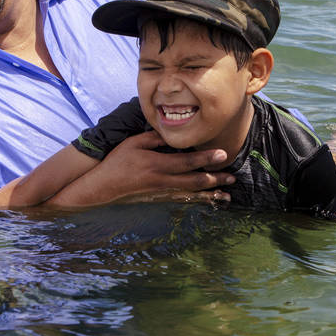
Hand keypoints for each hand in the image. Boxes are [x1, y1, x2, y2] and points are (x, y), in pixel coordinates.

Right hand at [47, 130, 235, 206]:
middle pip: (194, 181)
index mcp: (156, 164)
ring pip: (191, 193)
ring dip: (210, 193)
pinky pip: (182, 199)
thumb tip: (172, 135)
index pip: (186, 162)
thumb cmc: (117, 161)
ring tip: (227, 193)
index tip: (222, 154)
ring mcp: (161, 192)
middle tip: (232, 176)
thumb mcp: (133, 143)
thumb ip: (154, 138)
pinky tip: (208, 200)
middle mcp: (161, 180)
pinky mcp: (159, 198)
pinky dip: (197, 200)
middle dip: (215, 178)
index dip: (206, 158)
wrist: (103, 187)